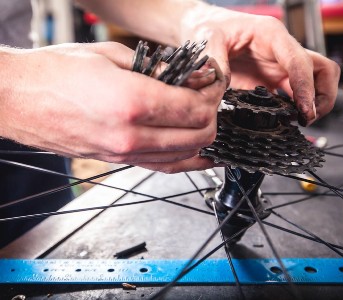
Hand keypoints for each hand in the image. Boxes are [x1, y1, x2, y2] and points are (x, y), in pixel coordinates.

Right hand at [0, 42, 225, 172]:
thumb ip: (158, 71)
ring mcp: (124, 154)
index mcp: (132, 102)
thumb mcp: (112, 57)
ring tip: (202, 119)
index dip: (212, 96)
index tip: (212, 86)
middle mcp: (131, 135)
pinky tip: (195, 151)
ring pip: (184, 156)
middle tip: (209, 100)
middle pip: (198, 136)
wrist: (19, 99)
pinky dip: (184, 158)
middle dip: (212, 117)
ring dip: (201, 137)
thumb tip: (190, 78)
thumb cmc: (56, 74)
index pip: (195, 109)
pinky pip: (162, 167)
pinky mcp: (118, 161)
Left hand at [181, 6, 339, 125]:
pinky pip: (292, 95)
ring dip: (313, 102)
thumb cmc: (211, 27)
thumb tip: (223, 84)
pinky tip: (285, 119)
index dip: (305, 87)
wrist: (206, 28)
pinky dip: (294, 108)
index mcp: (271, 35)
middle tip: (308, 117)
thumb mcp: (209, 39)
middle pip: (320, 70)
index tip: (304, 109)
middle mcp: (281, 51)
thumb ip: (216, 62)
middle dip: (321, 95)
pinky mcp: (270, 81)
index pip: (299, 61)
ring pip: (313, 82)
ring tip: (302, 121)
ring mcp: (278, 67)